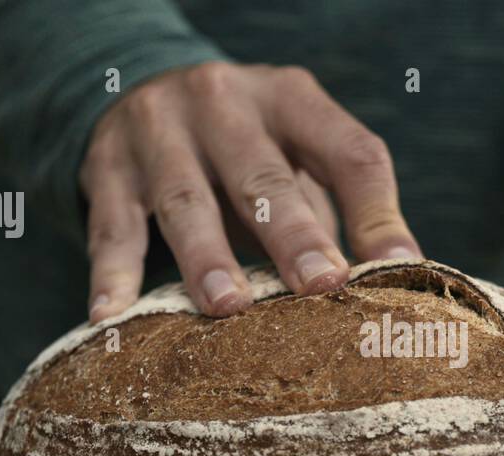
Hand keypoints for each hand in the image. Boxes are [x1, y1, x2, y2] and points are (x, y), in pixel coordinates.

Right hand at [80, 61, 420, 321]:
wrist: (141, 90)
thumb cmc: (245, 148)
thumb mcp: (296, 153)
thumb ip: (337, 208)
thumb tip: (394, 280)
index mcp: (292, 98)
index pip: (348, 152)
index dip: (375, 213)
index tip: (396, 269)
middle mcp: (224, 103)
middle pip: (264, 174)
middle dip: (293, 234)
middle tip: (320, 284)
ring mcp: (159, 130)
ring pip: (185, 198)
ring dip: (207, 256)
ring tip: (227, 306)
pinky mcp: (107, 165)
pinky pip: (112, 226)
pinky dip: (113, 274)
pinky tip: (112, 317)